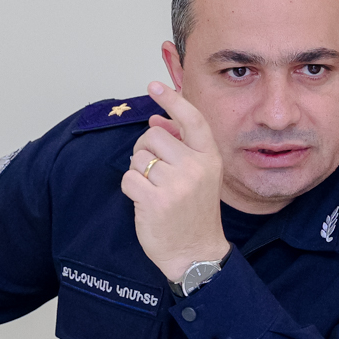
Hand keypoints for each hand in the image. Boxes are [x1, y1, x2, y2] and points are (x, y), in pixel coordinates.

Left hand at [120, 81, 231, 282]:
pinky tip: (145, 201)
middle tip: (155, 172)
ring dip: (138, 172)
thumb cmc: (195, 212)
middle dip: (145, 151)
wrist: (196, 253)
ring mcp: (176, 185)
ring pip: (138, 158)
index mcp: (210, 157)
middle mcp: (195, 168)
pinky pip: (128, 178)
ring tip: (154, 190)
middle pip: (153, 137)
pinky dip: (131, 188)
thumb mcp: (201, 175)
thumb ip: (182, 147)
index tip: (154, 86)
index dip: (172, 99)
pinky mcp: (155, 201)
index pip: (191, 119)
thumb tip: (156, 121)